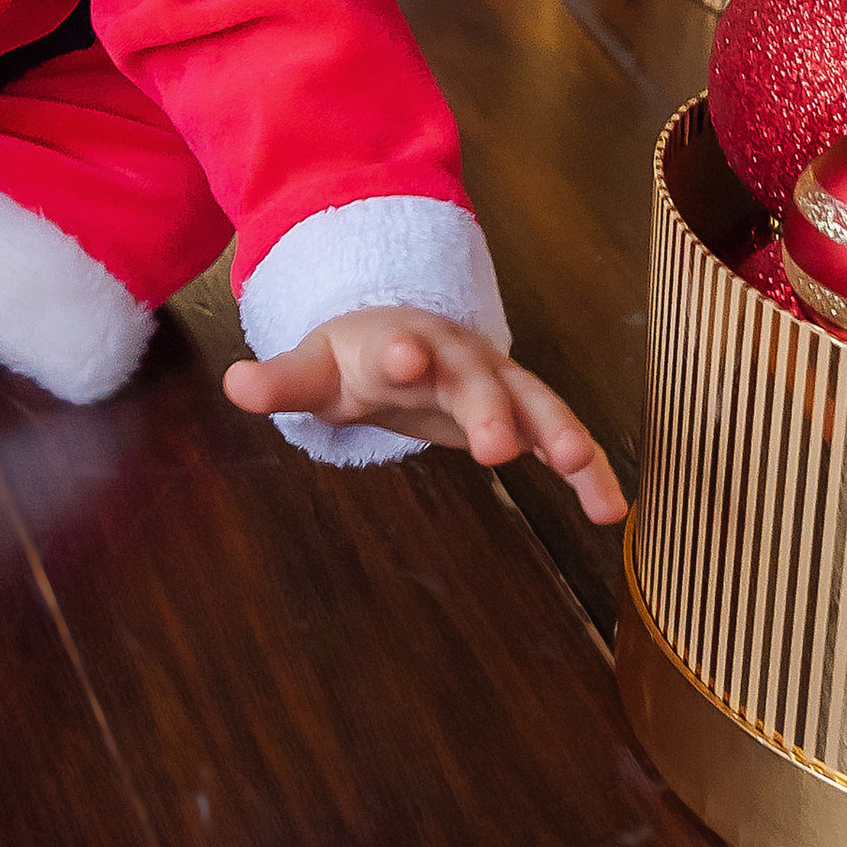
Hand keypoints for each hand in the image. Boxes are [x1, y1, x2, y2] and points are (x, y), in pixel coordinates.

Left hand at [224, 306, 626, 522]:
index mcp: (400, 344)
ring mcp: (499, 384)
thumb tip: (235, 385)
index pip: (398, 344)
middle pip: (473, 380)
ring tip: (579, 468)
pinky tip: (611, 511)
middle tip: (493, 445)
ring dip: (557, 433)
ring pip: (534, 403)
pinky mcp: (527, 415)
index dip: (400, 350)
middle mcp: (457, 359)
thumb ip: (281, 381)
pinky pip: (564, 440)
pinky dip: (589, 471)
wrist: (408, 336)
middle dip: (485, 407)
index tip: (402, 357)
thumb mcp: (317, 370)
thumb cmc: (360, 359)